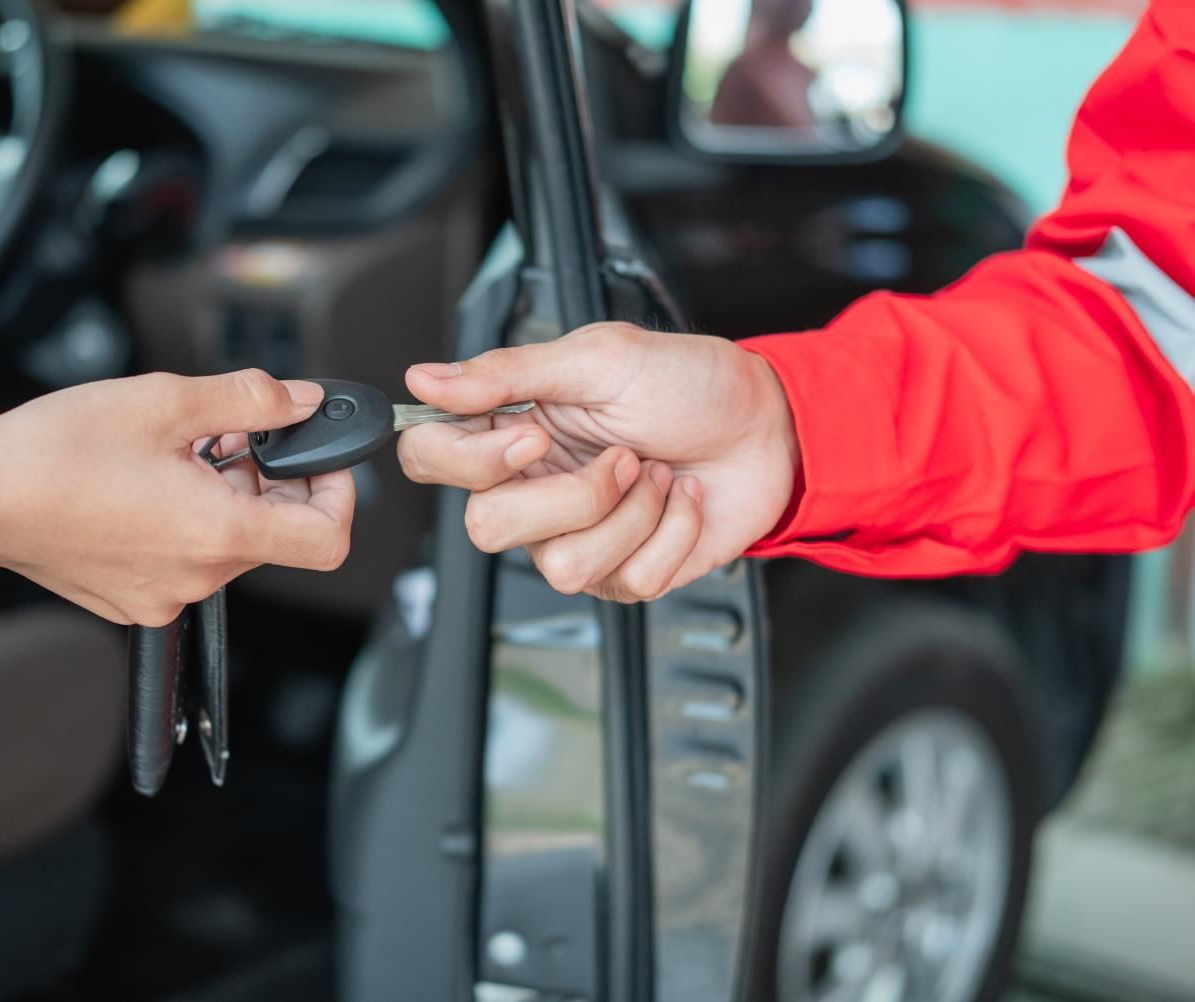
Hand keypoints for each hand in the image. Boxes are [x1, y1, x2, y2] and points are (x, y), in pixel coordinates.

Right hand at [0, 370, 354, 625]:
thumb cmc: (51, 453)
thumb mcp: (164, 400)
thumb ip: (250, 399)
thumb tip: (302, 401)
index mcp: (218, 535)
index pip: (328, 540)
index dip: (338, 493)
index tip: (318, 458)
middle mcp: (197, 578)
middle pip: (276, 534)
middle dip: (267, 478)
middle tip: (229, 435)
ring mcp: (164, 595)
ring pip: (230, 543)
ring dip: (224, 494)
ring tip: (176, 453)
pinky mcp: (133, 598)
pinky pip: (187, 559)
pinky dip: (186, 519)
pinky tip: (145, 483)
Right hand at [397, 323, 797, 600]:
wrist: (772, 426)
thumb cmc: (691, 384)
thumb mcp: (599, 357)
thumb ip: (506, 372)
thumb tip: (425, 378)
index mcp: (513, 430)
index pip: (430, 459)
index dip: (470, 460)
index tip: (531, 437)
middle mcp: (534, 489)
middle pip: (487, 528)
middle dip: (572, 494)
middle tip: (621, 454)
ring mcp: (578, 537)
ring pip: (561, 567)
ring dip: (632, 514)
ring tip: (658, 475)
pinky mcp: (626, 573)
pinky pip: (629, 579)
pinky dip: (674, 531)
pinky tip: (683, 500)